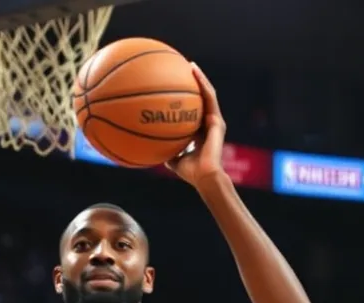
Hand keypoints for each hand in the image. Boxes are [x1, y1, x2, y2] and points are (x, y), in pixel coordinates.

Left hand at [165, 64, 226, 187]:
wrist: (205, 177)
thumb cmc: (190, 173)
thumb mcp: (172, 159)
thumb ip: (163, 150)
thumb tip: (146, 147)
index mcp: (199, 132)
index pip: (193, 111)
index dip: (185, 100)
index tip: (174, 88)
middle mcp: (208, 124)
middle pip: (201, 99)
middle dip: (193, 84)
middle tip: (181, 70)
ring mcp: (214, 121)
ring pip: (208, 95)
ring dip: (200, 79)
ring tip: (189, 65)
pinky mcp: (217, 121)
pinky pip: (209, 97)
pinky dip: (202, 83)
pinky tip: (194, 72)